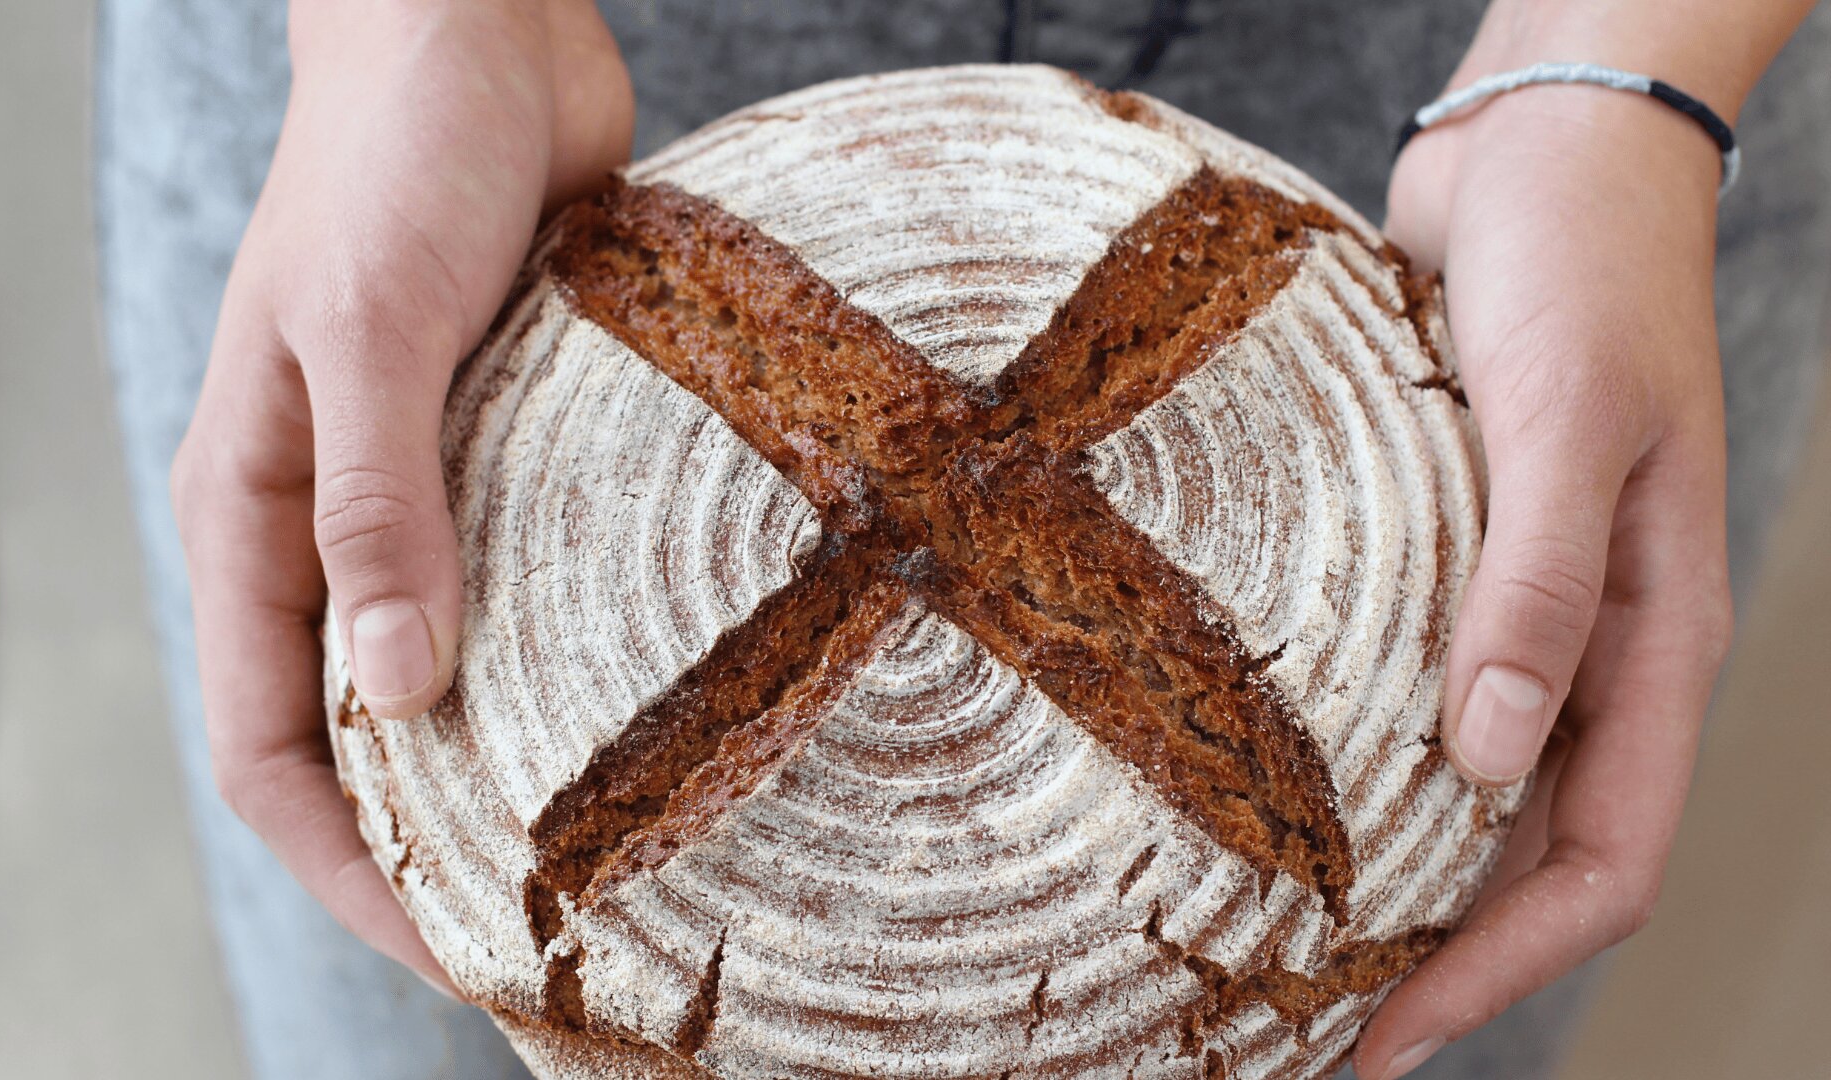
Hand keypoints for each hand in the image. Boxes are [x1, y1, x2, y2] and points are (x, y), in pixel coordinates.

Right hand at [171, 0, 631, 990]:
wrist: (477, 31)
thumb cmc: (393, 154)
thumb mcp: (366, 327)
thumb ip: (378, 502)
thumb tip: (398, 693)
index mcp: (256, 510)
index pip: (268, 743)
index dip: (345, 866)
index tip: (454, 950)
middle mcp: (339, 523)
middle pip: (371, 733)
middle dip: (440, 844)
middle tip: (560, 934)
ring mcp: (437, 490)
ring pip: (464, 669)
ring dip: (524, 762)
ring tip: (628, 855)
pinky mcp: (524, 450)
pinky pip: (546, 582)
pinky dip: (588, 653)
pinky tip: (676, 698)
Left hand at [1354, 66, 1733, 1079]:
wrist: (1543, 154)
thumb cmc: (1581, 269)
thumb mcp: (1572, 425)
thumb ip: (1543, 590)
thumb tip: (1490, 758)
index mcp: (1652, 641)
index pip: (1595, 860)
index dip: (1501, 969)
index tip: (1387, 1039)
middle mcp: (1582, 646)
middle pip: (1517, 850)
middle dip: (1429, 949)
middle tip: (1300, 1017)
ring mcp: (1510, 604)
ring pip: (1456, 782)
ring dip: (1380, 863)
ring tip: (1267, 929)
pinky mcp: (1440, 555)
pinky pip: (1400, 684)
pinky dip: (1346, 749)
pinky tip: (1258, 776)